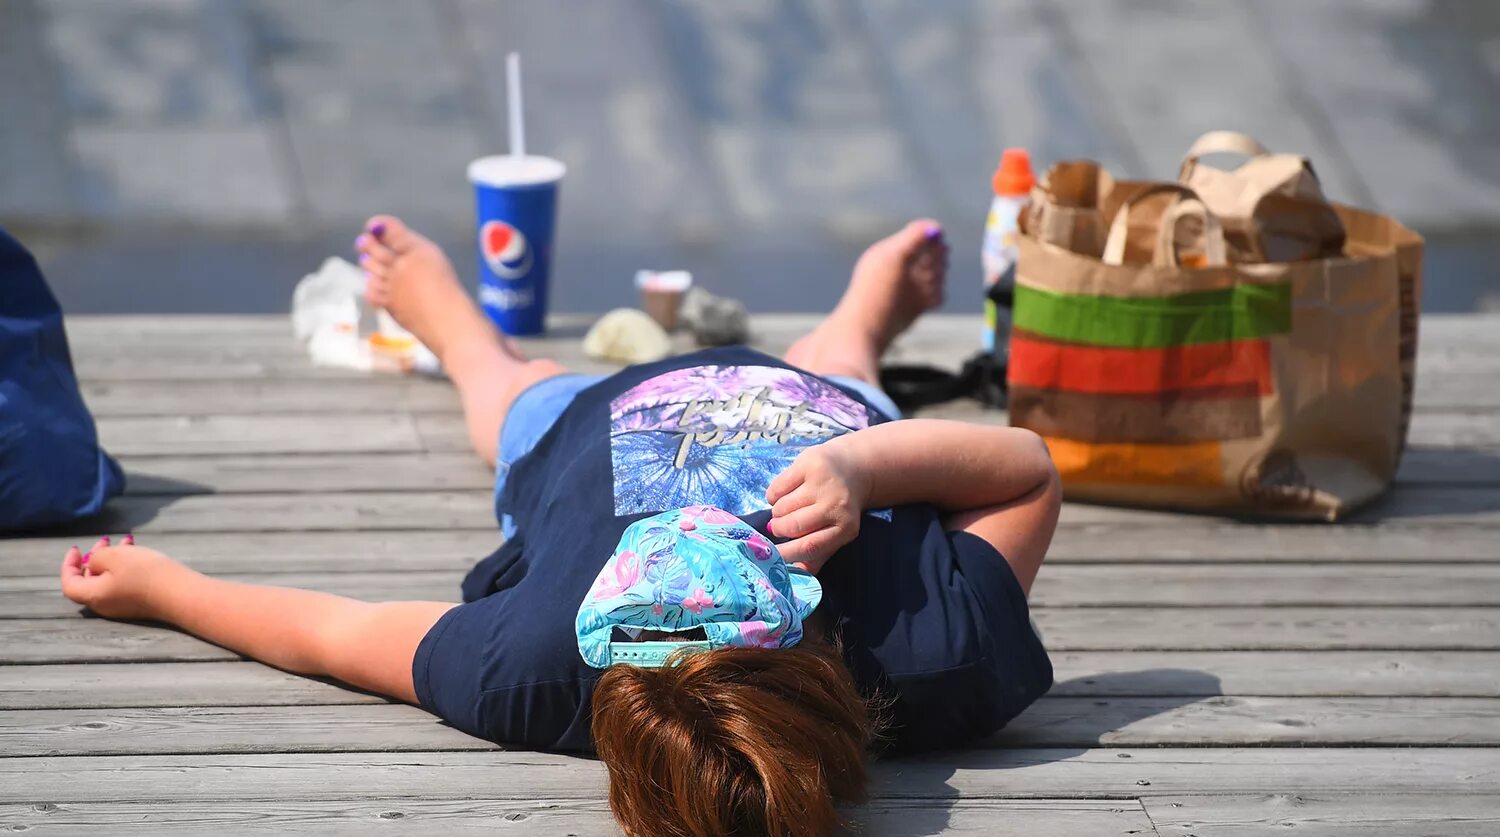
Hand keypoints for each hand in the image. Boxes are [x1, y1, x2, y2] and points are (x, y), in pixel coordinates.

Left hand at [60, 536, 187, 620]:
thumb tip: (94, 564)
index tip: (76, 548)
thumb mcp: (115, 556)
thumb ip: (96, 557)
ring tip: (125, 542)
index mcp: (93, 596)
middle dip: (94, 558)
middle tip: (104, 540)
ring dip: (112, 561)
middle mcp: (104, 605)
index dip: (69, 564)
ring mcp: (123, 606)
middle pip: (89, 581)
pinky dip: (125, 568)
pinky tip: (138, 554)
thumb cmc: (145, 573)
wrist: (181, 594)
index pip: (70, 582)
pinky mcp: (140, 604)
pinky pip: (124, 584)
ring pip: (109, 580)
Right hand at [766, 440, 870, 573]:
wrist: (854, 468)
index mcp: (846, 528)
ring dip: (777, 511)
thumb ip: (818, 554)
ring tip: (786, 509)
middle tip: (777, 527)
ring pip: (782, 507)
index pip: (810, 546)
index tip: (770, 556)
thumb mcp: (836, 532)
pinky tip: (786, 492)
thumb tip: (794, 573)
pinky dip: (775, 494)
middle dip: (778, 529)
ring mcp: (822, 483)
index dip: (786, 554)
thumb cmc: (840, 507)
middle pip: (792, 526)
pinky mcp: (809, 464)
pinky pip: (777, 488)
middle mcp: (836, 505)